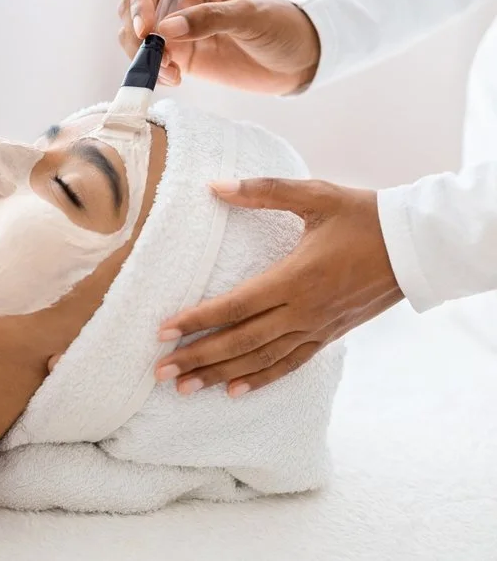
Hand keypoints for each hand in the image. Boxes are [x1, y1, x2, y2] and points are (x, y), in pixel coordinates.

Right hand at [117, 0, 320, 93]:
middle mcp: (178, 1)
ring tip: (171, 73)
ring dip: (143, 56)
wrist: (298, 60)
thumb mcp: (250, 16)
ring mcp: (176, 31)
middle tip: (153, 55)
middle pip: (132, 9)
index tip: (147, 30)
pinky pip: (151, 63)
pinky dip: (153, 73)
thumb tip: (166, 28)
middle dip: (135, 33)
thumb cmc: (281, 26)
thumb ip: (209, 18)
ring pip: (136, 38)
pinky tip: (174, 79)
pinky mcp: (180, 58)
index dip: (140, 3)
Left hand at [154, 178, 404, 396]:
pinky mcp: (329, 335)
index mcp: (295, 277)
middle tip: (160, 371)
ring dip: (220, 375)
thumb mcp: (315, 196)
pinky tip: (235, 391)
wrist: (417, 245)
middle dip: (197, 357)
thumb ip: (263, 191)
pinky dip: (261, 379)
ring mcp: (317, 327)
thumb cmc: (364, 216)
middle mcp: (303, 310)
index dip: (197, 319)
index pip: (235, 305)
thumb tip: (215, 186)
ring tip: (184, 388)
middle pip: (241, 342)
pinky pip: (290, 364)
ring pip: (261, 359)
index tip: (163, 331)